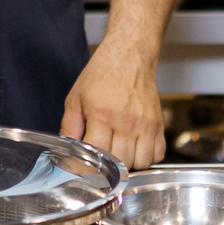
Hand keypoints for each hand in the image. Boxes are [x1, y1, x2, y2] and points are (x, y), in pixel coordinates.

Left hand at [61, 42, 165, 170]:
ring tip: (120, 153)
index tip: (85, 168)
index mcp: (102, 116)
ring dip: (130, 164)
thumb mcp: (76, 99)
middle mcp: (126, 122)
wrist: (128, 56)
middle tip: (103, 160)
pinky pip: (158, 154)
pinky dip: (148, 157)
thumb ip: (69, 127)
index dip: (89, 167)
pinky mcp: (158, 124)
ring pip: (141, 162)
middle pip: (121, 164)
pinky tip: (135, 148)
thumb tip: (65, 153)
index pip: (97, 156)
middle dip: (110, 167)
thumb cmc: (101, 75)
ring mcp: (145, 124)